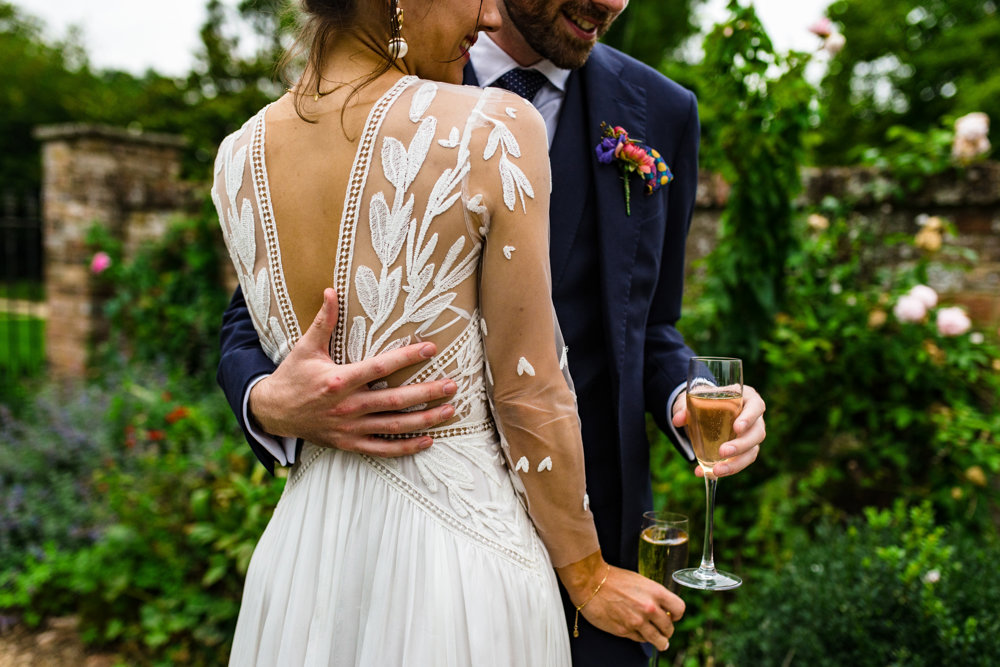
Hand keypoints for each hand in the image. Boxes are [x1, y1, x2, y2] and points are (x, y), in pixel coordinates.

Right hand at [249, 288, 457, 455]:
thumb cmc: (293, 376)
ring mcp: (349, 428)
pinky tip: (428, 440)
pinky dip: (406, 448)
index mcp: (338, 380)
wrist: (272, 413)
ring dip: (424, 420)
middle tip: (452, 385)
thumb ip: (323, 322)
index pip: (380, 367)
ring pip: (394, 426)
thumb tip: (330, 290)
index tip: (430, 348)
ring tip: (449, 411)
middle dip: (426, 393)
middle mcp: (347, 406)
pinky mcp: (349, 443)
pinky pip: (382, 449)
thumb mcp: (305, 347)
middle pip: (394, 400)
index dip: (406, 357)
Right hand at [556, 552, 683, 651]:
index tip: (673, 616)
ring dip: (660, 641)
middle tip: (663, 629)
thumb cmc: (613, 579)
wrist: (590, 582)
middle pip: (669, 628)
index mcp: (655, 592)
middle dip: (667, 630)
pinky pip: (640, 640)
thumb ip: (653, 595)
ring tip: (660, 641)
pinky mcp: (624, 631)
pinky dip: (641, 638)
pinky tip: (639, 632)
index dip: (677, 615)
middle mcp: (649, 608)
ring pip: (659, 640)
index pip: (679, 609)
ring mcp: (637, 621)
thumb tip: (662, 608)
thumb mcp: (640, 581)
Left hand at [672, 385, 764, 476]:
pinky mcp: (745, 451)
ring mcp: (751, 436)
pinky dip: (725, 469)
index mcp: (747, 398)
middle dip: (741, 445)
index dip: (749, 417)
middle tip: (723, 452)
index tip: (737, 428)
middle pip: (757, 433)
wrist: (702, 411)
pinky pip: (740, 462)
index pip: (756, 406)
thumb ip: (685, 408)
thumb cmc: (704, 400)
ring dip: (736, 463)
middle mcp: (754, 418)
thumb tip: (677, 420)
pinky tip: (708, 473)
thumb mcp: (694, 400)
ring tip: (717, 470)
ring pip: (752, 451)